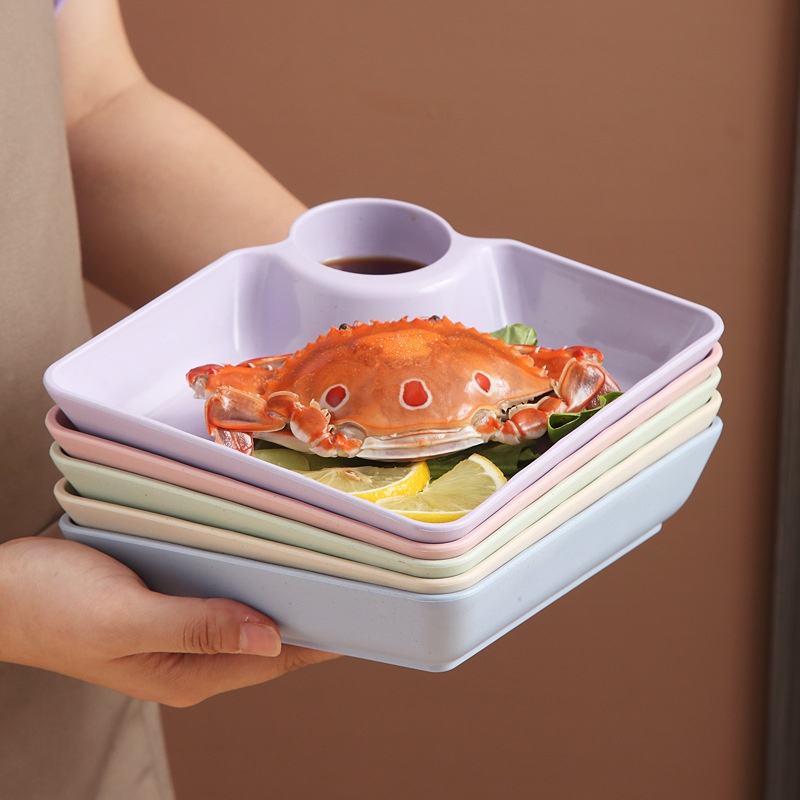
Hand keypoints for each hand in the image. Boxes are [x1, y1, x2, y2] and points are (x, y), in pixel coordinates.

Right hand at [0, 536, 336, 705]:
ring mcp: (179, 631)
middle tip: (356, 567)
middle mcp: (191, 659)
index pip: (274, 659)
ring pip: (248, 612)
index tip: (368, 608)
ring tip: (324, 554)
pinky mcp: (167, 604)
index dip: (323, 637)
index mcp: (187, 675)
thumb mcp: (123, 619)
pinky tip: (263, 547)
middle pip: (269, 637)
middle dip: (312, 608)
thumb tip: (271, 638)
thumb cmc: (48, 607)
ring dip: (281, 588)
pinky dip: (248, 573)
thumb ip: (196, 626)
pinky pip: (222, 592)